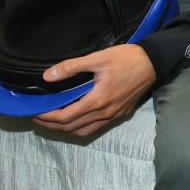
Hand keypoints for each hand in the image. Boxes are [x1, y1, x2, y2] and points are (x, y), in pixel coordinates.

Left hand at [32, 44, 155, 136]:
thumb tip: (48, 76)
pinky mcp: (120, 114)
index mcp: (98, 100)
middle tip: (38, 118)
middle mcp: (105, 113)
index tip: (35, 113)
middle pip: (71, 127)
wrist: (154, 62)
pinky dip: (80, 128)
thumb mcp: (98, 58)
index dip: (47, 117)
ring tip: (53, 121)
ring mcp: (114, 115)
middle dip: (51, 125)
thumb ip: (71, 67)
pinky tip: (75, 120)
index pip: (65, 117)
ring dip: (65, 129)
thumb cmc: (127, 58)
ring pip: (83, 131)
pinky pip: (96, 128)